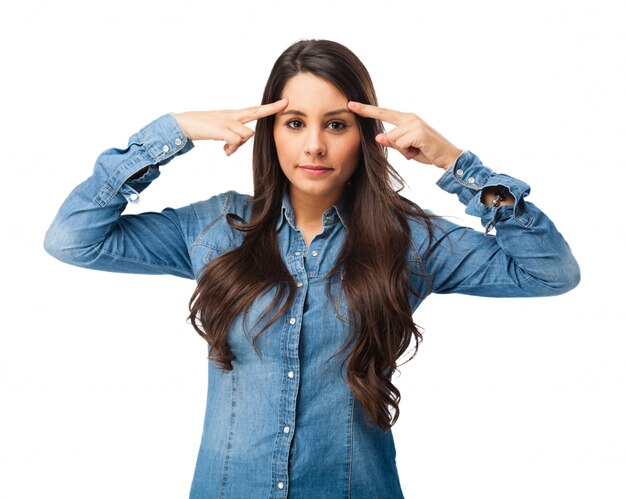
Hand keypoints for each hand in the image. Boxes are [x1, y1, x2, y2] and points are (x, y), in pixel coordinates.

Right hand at [173, 99, 288, 155]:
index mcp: (234, 115)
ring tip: (227, 149)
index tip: (284, 101)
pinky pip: (236, 141)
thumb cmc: (204, 128)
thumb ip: (232, 138)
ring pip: (247, 134)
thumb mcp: (221, 132)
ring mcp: (227, 121)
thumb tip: (233, 149)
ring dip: (239, 145)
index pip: (255, 110)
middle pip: (256, 112)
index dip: (270, 107)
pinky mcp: (221, 129)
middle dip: (271, 108)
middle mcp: (233, 116)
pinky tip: (225, 150)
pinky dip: (232, 148)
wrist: (185, 123)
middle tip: (285, 103)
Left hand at [348, 101, 462, 169]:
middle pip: (388, 131)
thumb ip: (393, 142)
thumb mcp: (406, 149)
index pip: (383, 113)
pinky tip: (419, 152)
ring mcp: (415, 124)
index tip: (351, 104)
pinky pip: (401, 145)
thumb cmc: (427, 152)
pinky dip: (408, 153)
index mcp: (406, 119)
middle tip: (365, 115)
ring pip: (393, 140)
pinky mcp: (418, 132)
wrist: (448, 157)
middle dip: (388, 136)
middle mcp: (410, 118)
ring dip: (403, 150)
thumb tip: (379, 138)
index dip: (367, 110)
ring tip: (416, 151)